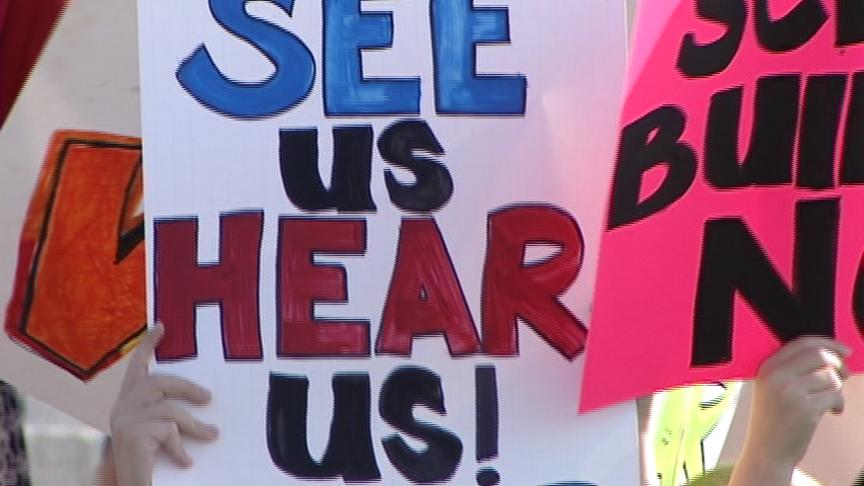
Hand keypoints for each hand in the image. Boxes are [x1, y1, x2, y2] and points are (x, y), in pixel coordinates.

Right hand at [109, 324, 218, 485]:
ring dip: (195, 425)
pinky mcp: (131, 434)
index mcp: (127, 403)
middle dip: (188, 388)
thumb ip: (166, 412)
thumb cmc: (148, 461)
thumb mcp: (157, 431)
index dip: (148, 345)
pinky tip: (187, 461)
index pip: (137, 367)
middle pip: (159, 383)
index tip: (162, 326)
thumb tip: (205, 396)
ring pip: (170, 411)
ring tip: (212, 435)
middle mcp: (121, 408)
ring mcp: (124, 421)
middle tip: (209, 399)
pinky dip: (181, 447)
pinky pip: (168, 432)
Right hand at [731, 336, 848, 485]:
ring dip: (837, 389)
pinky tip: (832, 411)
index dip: (828, 343)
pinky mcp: (805, 409)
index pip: (802, 342)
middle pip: (820, 355)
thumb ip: (792, 369)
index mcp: (768, 367)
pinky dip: (839, 404)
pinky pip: (835, 395)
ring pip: (830, 377)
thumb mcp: (772, 388)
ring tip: (829, 401)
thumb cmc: (773, 419)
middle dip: (839, 364)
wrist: (766, 451)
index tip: (844, 350)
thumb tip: (831, 355)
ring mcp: (790, 391)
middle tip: (843, 376)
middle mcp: (777, 375)